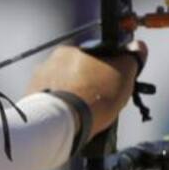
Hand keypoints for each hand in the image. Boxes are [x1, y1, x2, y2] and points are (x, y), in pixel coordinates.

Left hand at [26, 41, 146, 134]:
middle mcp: (48, 62)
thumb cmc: (92, 97)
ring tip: (83, 117)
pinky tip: (69, 121)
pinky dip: (59, 111)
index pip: (92, 58)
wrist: (59, 123)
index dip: (105, 73)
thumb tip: (138, 46)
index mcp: (69, 51)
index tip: (110, 88)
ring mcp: (36, 82)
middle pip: (75, 74)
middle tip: (97, 106)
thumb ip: (131, 58)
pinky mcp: (30, 102)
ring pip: (61, 89)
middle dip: (87, 87)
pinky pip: (49, 104)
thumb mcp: (123, 74)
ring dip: (71, 99)